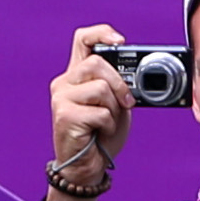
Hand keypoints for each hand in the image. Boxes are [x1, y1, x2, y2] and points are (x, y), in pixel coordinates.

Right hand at [47, 25, 136, 191]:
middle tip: (126, 102)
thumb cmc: (100, 136)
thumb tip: (138, 73)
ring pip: (100, 87)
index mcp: (77, 75)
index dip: (102, 33)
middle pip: (97, 63)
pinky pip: (99, 111)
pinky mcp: (64, 116)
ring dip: (114, 107)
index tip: (120, 42)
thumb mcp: (115, 104)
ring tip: (106, 122)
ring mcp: (61, 99)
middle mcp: (64, 83)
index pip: (83, 40)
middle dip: (119, 83)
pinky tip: (100, 133)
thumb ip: (118, 85)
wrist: (86, 167)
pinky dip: (108, 124)